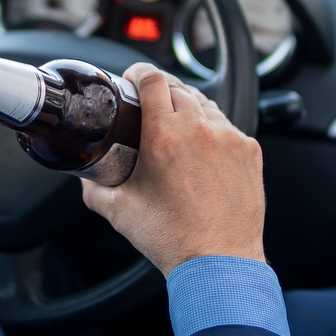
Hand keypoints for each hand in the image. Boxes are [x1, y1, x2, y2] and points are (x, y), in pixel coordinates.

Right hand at [81, 63, 265, 276]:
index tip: (133, 79)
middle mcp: (200, 130)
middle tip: (149, 107)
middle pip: (179, 88)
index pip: (153, 79)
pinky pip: (228, 127)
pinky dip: (213, 131)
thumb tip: (85, 177)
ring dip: (189, 109)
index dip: (139, 73)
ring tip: (177, 131)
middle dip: (161, 92)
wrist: (219, 262)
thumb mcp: (119, 211)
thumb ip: (94, 188)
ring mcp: (230, 139)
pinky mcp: (249, 152)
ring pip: (206, 105)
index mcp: (164, 136)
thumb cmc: (173, 239)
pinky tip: (202, 151)